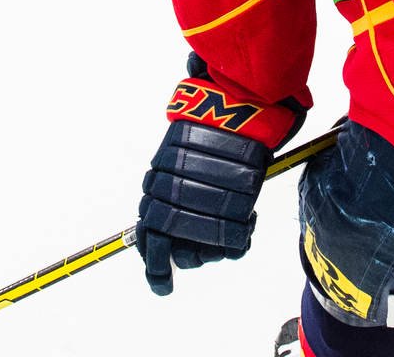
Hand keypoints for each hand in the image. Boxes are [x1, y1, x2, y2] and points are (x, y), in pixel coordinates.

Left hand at [134, 119, 268, 295]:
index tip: (160, 284)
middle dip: (190, 258)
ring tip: (225, 231)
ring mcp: (209, 203)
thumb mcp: (170, 161)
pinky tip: (244, 224)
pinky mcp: (237, 203)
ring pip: (207, 250)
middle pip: (180, 250)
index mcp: (156, 188)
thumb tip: (154, 239)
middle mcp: (177, 198)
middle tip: (200, 255)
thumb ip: (163, 197)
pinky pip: (234, 244)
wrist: (231, 109)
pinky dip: (239, 242)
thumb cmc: (200, 135)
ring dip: (215, 249)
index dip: (154, 266)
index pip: (149, 238)